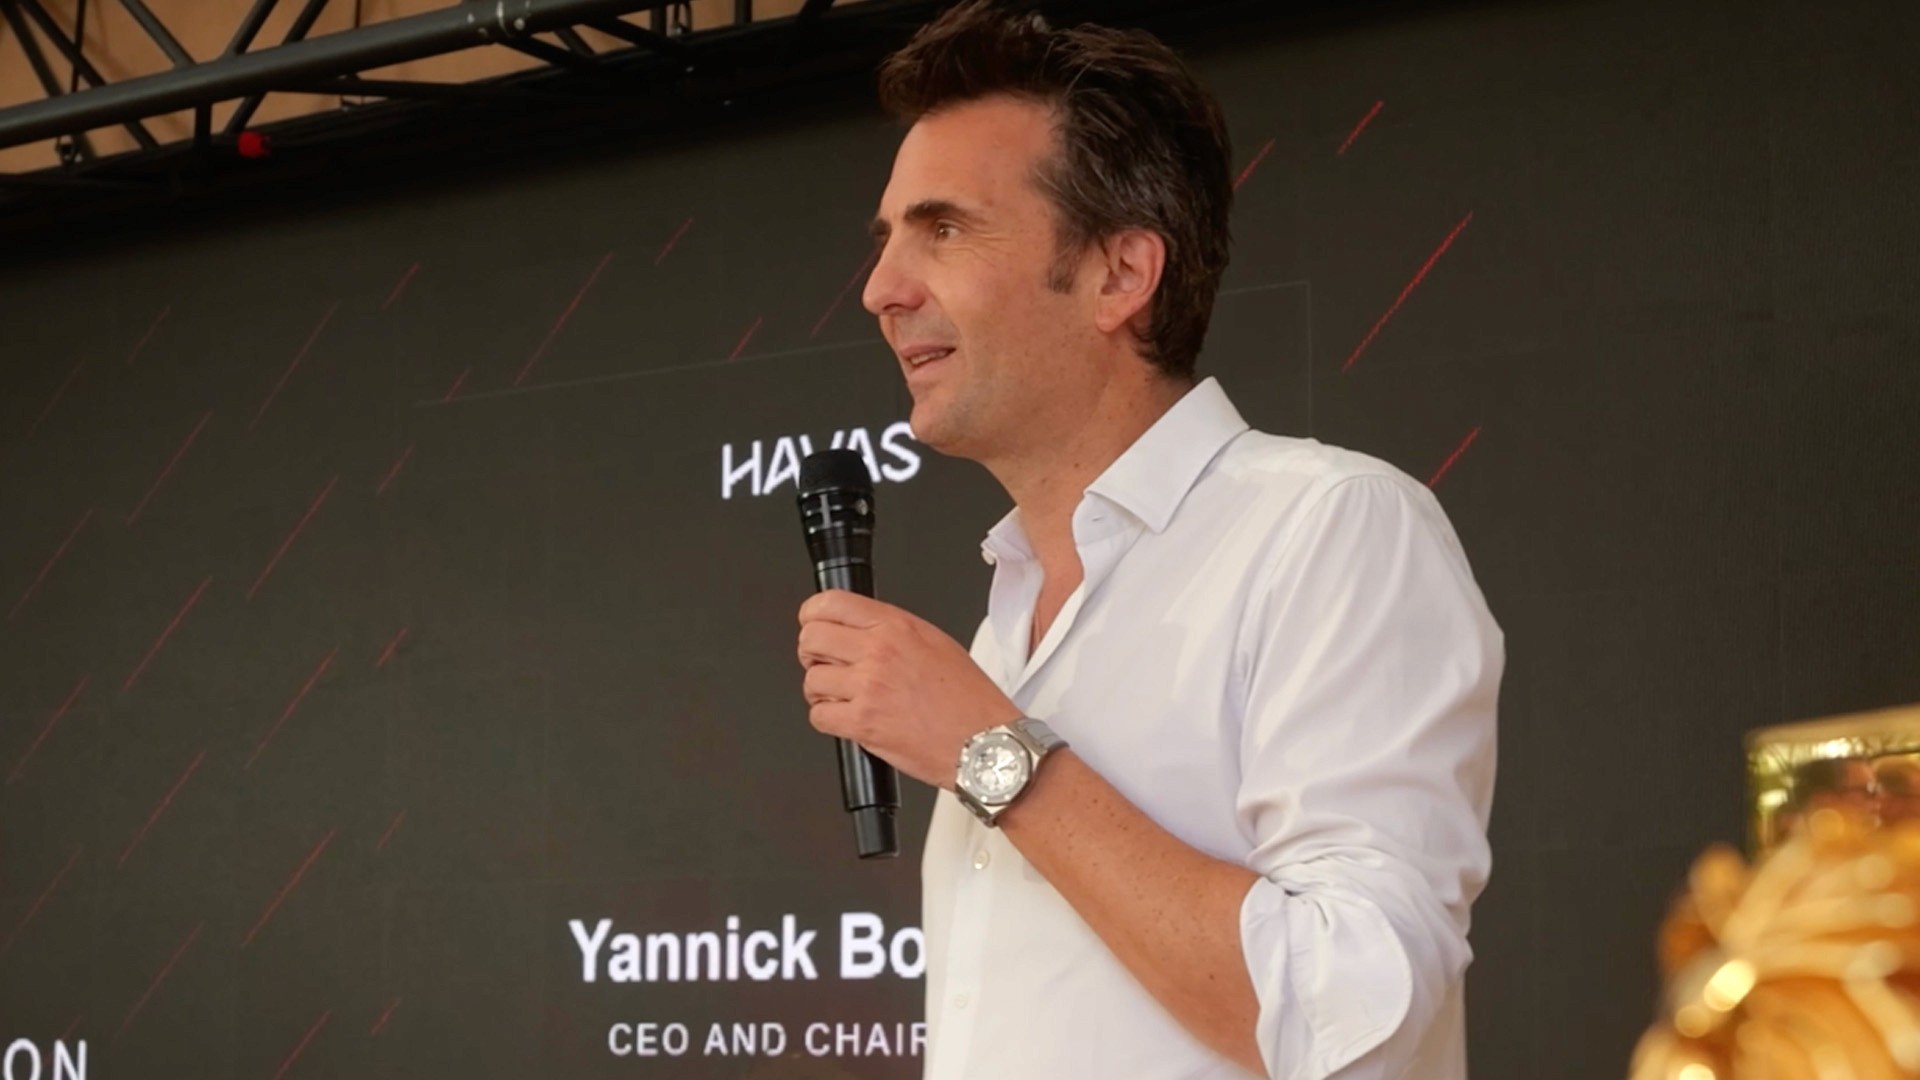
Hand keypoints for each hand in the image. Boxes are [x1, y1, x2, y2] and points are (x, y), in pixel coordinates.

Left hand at [796, 590, 1020, 787]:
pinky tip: (848, 719)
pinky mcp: (863, 723)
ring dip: (821, 692)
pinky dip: (828, 720)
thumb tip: (859, 631)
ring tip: (842, 698)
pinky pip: (819, 716)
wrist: (984, 742)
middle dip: (812, 654)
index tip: (813, 624)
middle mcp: (879, 651)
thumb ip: (893, 632)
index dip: (812, 615)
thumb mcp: (936, 643)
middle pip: (811, 638)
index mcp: (896, 626)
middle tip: (825, 665)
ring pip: (811, 680)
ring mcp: (868, 687)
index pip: (830, 604)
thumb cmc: (969, 699)